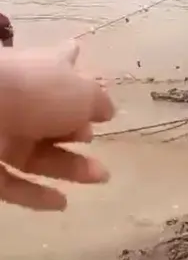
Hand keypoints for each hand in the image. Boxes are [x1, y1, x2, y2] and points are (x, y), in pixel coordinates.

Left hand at [0, 42, 114, 210]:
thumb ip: (98, 104)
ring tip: (100, 176)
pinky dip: (37, 195)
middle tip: (93, 141)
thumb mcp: (83, 93)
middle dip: (79, 132)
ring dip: (70, 167)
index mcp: (46, 71)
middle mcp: (23, 100)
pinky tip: (62, 203)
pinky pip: (13, 183)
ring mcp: (2, 133)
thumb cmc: (34, 90)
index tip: (81, 57)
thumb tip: (105, 112)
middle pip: (54, 118)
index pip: (62, 61)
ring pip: (37, 154)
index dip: (73, 60)